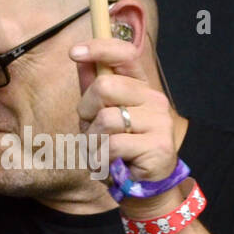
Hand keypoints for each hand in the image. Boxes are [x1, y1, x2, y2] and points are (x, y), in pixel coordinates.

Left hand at [70, 28, 178, 188]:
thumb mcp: (100, 115)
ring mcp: (159, 122)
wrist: (143, 185)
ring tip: (102, 151)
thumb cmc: (119, 147)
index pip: (125, 54)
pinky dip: (101, 158)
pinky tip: (110, 164)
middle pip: (105, 86)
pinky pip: (112, 145)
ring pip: (106, 119)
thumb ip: (91, 87)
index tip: (74, 52)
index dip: (100, 48)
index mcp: (140, 86)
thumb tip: (80, 56)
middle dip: (86, 110)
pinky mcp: (158, 146)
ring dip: (93, 140)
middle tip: (93, 129)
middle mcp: (153, 99)